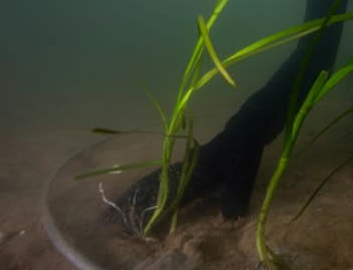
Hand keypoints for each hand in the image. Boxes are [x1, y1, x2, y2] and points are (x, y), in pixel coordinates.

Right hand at [110, 129, 263, 232]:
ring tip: (114, 208)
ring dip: (134, 195)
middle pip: (152, 188)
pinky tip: (139, 191)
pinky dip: (146, 186)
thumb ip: (235, 197)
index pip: (169, 198)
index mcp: (196, 174)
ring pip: (153, 181)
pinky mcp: (187, 163)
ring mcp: (184, 165)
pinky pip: (161, 176)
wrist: (246, 125)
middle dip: (131, 204)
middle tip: (107, 220)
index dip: (153, 213)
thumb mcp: (244, 175)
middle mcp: (184, 169)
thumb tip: (228, 219)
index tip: (136, 228)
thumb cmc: (245, 150)